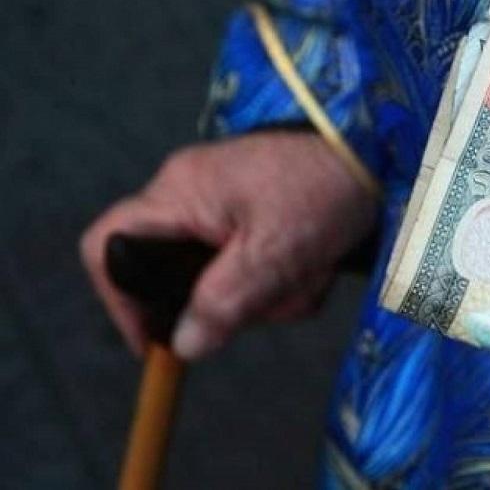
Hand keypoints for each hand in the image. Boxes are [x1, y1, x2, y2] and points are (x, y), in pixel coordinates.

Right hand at [81, 132, 375, 358]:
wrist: (378, 148)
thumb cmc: (325, 183)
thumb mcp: (276, 249)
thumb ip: (225, 299)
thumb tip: (185, 345)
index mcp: (179, 193)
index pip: (108, 246)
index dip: (119, 299)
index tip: (155, 342)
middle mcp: (194, 197)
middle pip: (179, 276)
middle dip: (233, 300)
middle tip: (275, 297)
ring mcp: (228, 208)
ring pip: (228, 280)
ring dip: (274, 290)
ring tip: (313, 270)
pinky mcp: (261, 218)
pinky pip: (259, 267)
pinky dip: (290, 276)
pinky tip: (320, 264)